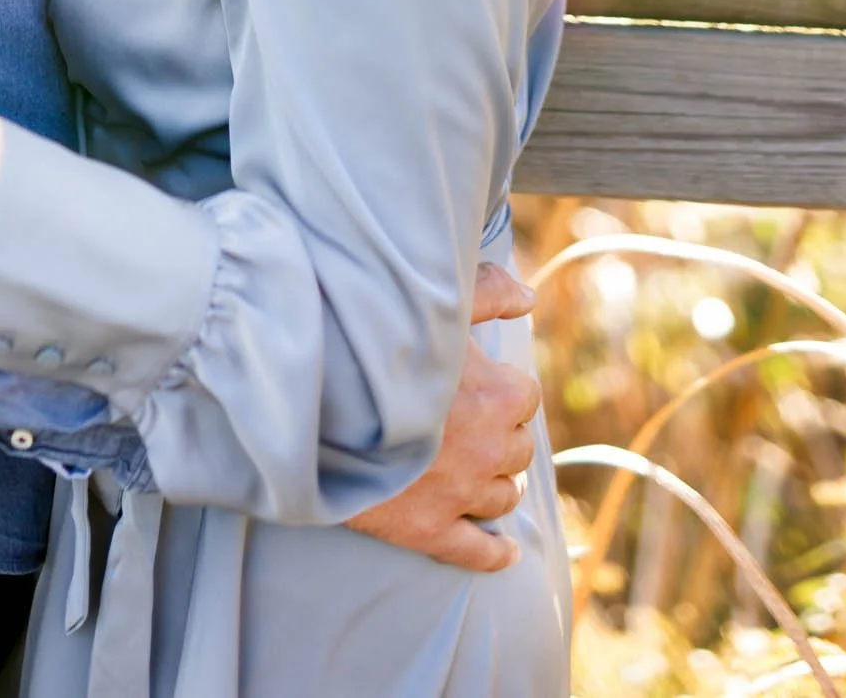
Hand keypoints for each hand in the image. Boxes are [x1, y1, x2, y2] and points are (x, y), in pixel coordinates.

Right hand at [345, 263, 540, 573]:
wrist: (316, 395)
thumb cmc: (376, 340)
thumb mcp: (435, 304)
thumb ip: (489, 293)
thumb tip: (529, 297)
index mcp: (499, 395)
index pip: (525, 395)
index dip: (501, 385)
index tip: (478, 382)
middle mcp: (490, 449)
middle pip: (518, 447)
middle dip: (500, 435)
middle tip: (472, 424)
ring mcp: (461, 495)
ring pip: (504, 496)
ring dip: (498, 482)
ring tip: (481, 472)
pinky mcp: (430, 529)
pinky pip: (477, 551)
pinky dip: (496, 552)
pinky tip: (505, 550)